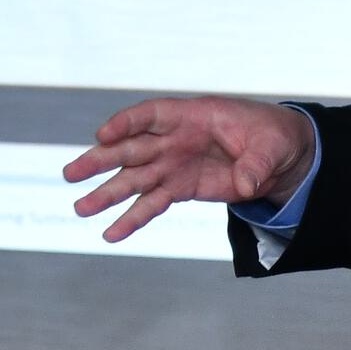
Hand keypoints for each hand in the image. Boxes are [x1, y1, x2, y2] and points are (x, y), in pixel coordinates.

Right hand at [62, 97, 315, 243]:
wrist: (278, 158)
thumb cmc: (271, 138)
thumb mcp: (271, 146)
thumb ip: (255, 164)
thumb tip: (244, 184)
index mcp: (192, 116)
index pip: (151, 114)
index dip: (126, 123)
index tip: (103, 135)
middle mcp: (174, 140)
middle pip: (130, 148)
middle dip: (101, 160)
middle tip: (71, 173)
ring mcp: (173, 165)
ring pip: (133, 179)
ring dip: (106, 193)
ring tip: (81, 209)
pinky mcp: (179, 188)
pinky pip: (151, 204)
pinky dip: (131, 219)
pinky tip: (110, 234)